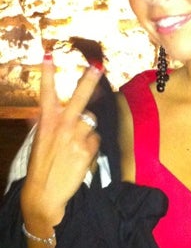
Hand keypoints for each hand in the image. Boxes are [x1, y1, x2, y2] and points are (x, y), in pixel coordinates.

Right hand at [21, 53, 103, 233]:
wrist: (45, 193)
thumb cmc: (41, 166)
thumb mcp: (37, 143)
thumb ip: (40, 126)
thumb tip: (35, 114)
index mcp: (46, 122)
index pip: (46, 93)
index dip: (48, 74)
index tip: (49, 54)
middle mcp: (61, 126)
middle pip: (79, 99)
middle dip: (88, 81)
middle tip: (98, 65)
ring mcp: (75, 138)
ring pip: (92, 124)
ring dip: (88, 131)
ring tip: (76, 146)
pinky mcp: (87, 150)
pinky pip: (96, 140)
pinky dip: (92, 146)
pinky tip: (82, 156)